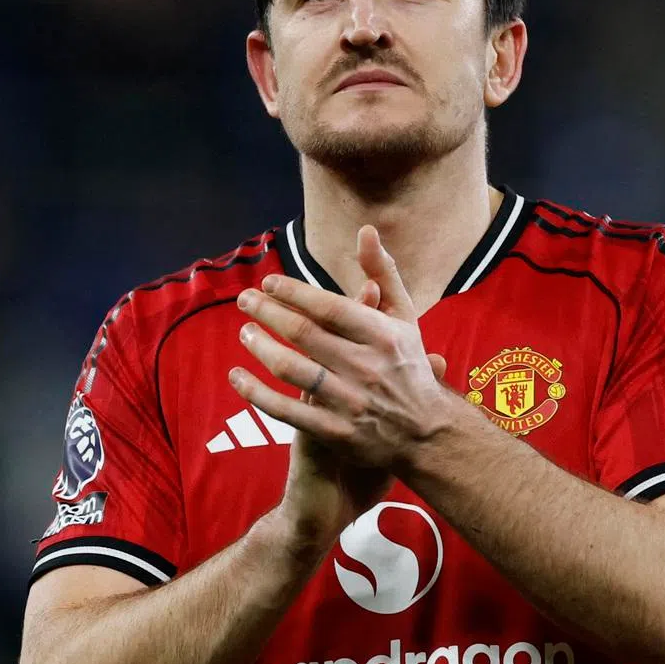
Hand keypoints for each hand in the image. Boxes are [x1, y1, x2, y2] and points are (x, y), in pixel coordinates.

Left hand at [229, 227, 450, 541]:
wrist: (427, 433)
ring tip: (244, 332)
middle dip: (267, 313)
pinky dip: (256, 393)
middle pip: (304, 334)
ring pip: (292, 370)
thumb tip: (365, 230)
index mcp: (383, 335)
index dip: (293, 292)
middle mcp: (366, 366)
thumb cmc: (408, 365)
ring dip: (260, 347)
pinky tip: (237, 377)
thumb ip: (384, 273)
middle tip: (244, 300)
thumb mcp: (405, 317)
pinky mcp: (336, 432)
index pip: (329, 307)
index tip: (268, 282)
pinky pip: (287, 411)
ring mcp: (350, 402)